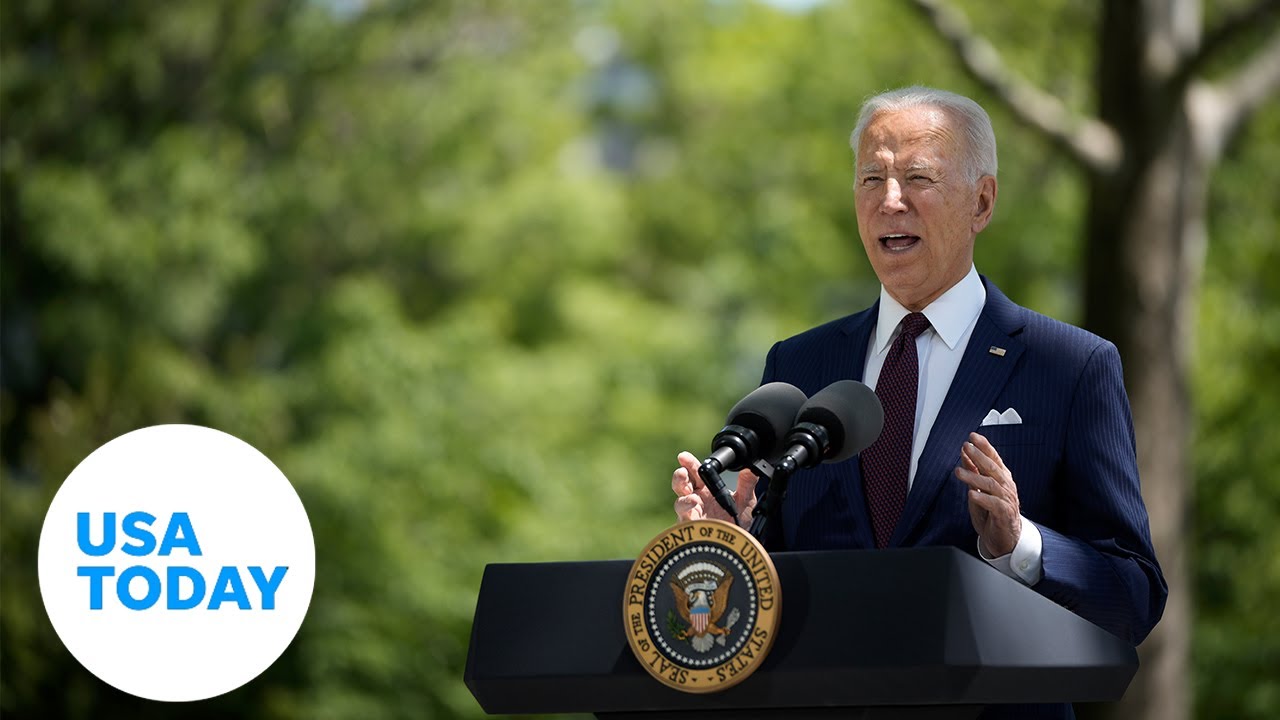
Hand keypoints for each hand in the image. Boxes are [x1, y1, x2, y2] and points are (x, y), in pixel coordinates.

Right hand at [672, 451, 758, 526]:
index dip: (689, 464)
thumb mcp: (746, 501)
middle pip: (681, 485)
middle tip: (683, 472)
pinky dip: (687, 510)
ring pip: (679, 502)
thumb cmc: (739, 524)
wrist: (739, 545)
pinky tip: (693, 505)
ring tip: (692, 494)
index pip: (695, 473)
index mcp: (707, 491)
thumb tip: (751, 469)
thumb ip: (747, 484)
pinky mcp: (692, 528)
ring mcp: (693, 514)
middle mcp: (697, 501)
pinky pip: (684, 518)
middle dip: (680, 477)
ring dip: (683, 496)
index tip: (683, 457)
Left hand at [954, 432, 1020, 555]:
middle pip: (993, 468)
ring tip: (959, 472)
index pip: (994, 458)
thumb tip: (965, 453)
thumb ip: (974, 471)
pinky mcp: (1005, 514)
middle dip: (979, 456)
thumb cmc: (991, 513)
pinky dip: (982, 498)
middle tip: (966, 447)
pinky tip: (972, 494)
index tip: (973, 436)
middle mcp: (1006, 486)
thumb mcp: (979, 488)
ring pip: (991, 484)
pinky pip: (994, 504)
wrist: (1004, 539)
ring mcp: (1007, 500)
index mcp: (1001, 478)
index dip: (984, 446)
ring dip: (974, 477)